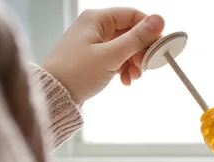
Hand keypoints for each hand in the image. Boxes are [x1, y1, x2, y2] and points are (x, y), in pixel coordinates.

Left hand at [43, 8, 164, 104]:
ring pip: (125, 47)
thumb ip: (136, 38)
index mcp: (97, 19)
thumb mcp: (111, 56)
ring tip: (133, 77)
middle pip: (131, 32)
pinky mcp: (94, 56)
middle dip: (141, 51)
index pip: (133, 15)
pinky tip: (125, 80)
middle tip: (145, 67)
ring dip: (134, 62)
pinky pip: (117, 58)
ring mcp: (94, 42)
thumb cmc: (76, 73)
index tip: (159, 47)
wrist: (54, 95)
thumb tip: (158, 20)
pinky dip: (124, 68)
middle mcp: (95, 26)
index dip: (149, 31)